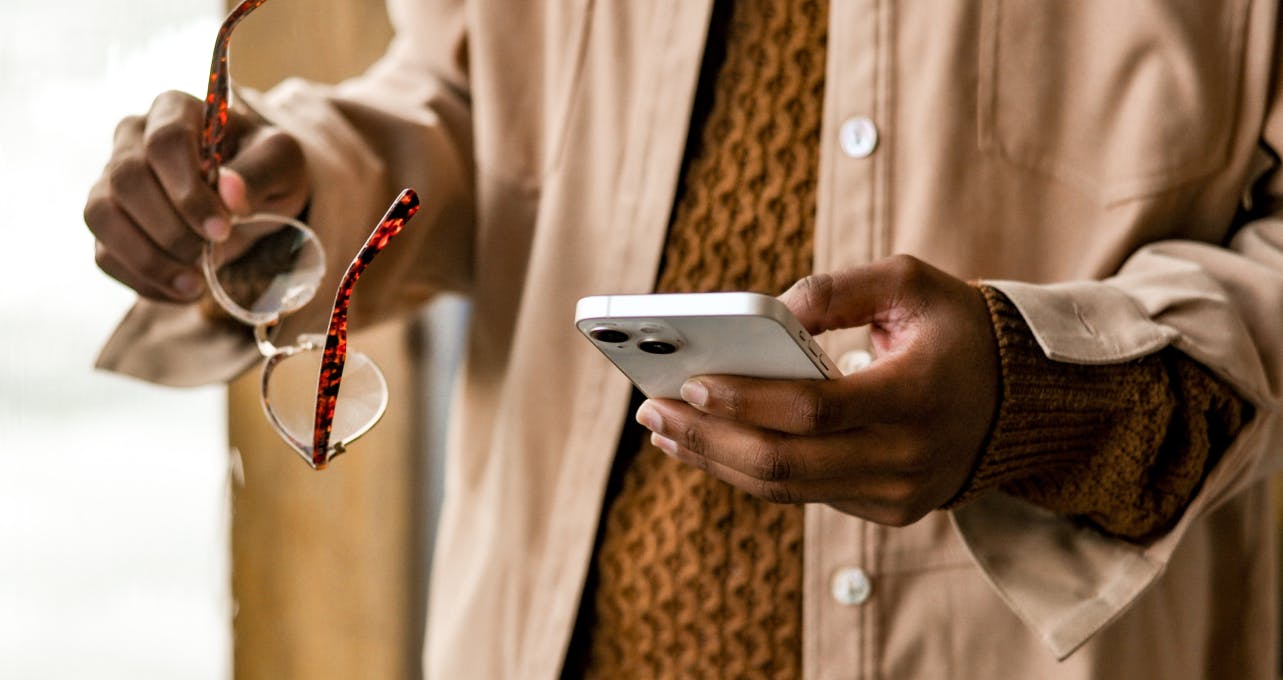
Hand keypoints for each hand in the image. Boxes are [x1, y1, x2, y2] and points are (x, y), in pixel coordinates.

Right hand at [84, 90, 308, 302]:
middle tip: (213, 255)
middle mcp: (132, 137)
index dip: (188, 191)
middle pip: (127, 180)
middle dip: (171, 229)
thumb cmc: (264, 168)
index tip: (221, 229)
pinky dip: (141, 278)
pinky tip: (181, 289)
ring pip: (101, 215)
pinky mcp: (108, 220)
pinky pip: (104, 252)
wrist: (250, 195)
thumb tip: (230, 193)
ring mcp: (111, 178)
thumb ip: (259, 172)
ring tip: (194, 283)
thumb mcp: (281, 163)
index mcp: (175, 110)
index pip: (165, 142)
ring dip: (147, 259)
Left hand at [635, 255, 1000, 525]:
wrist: (1018, 399)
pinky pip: (803, 495)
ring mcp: (897, 494)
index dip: (748, 400)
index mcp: (918, 396)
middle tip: (652, 409)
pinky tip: (708, 444)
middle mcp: (908, 457)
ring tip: (664, 429)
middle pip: (787, 464)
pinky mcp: (885, 509)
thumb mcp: (909, 282)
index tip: (692, 381)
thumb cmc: (955, 327)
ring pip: (786, 490)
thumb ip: (837, 287)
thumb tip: (766, 311)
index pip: (816, 409)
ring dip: (717, 460)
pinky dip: (749, 470)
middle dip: (709, 438)